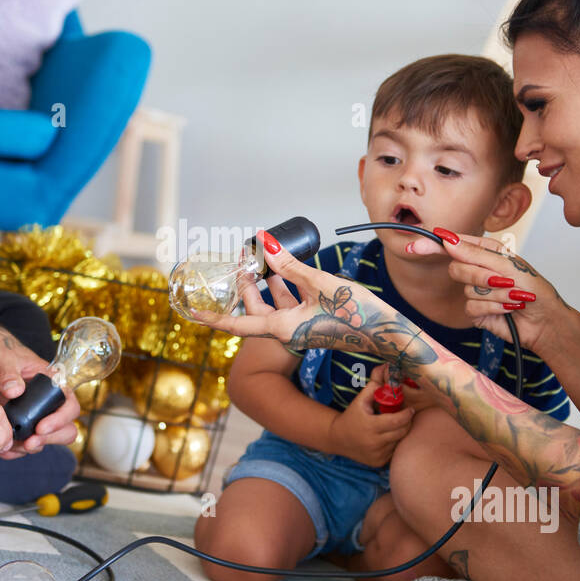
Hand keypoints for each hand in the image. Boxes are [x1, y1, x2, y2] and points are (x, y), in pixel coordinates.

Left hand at [0, 326, 80, 454]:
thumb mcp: (1, 356)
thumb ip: (8, 372)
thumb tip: (15, 391)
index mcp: (50, 382)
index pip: (69, 404)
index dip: (61, 419)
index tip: (41, 427)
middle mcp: (44, 401)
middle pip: (64, 428)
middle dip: (50, 439)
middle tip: (29, 443)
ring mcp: (29, 415)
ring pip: (43, 440)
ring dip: (30, 447)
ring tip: (10, 445)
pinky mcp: (13, 425)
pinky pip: (20, 445)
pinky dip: (13, 451)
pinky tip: (1, 448)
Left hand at [190, 229, 392, 359]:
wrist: (390, 336)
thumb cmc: (358, 314)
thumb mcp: (321, 283)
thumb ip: (290, 265)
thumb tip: (265, 244)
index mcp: (282, 327)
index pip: (236, 323)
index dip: (211, 316)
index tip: (190, 311)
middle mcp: (287, 332)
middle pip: (253, 310)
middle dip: (244, 286)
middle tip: (241, 262)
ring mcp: (301, 330)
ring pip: (272, 308)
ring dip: (265, 286)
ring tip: (261, 261)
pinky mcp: (314, 325)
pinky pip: (290, 308)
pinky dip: (285, 290)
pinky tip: (286, 273)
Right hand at [327, 366, 413, 467]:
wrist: (338, 438)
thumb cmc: (352, 415)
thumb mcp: (361, 399)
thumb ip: (375, 384)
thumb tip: (386, 366)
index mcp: (371, 426)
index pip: (398, 421)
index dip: (408, 414)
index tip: (411, 409)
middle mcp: (375, 443)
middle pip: (402, 432)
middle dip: (407, 423)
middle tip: (406, 416)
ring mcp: (377, 455)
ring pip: (399, 442)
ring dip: (401, 433)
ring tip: (397, 425)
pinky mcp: (378, 463)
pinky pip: (394, 452)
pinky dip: (395, 444)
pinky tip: (389, 437)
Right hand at [408, 231, 567, 356]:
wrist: (546, 322)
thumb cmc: (535, 289)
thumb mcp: (508, 266)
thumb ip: (476, 254)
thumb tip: (447, 240)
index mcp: (485, 252)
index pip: (455, 246)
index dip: (434, 245)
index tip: (414, 246)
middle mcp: (478, 271)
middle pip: (457, 269)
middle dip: (479, 276)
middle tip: (503, 281)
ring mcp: (475, 293)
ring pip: (467, 290)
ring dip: (494, 295)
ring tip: (515, 298)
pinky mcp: (476, 313)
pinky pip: (472, 307)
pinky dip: (493, 308)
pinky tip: (508, 310)